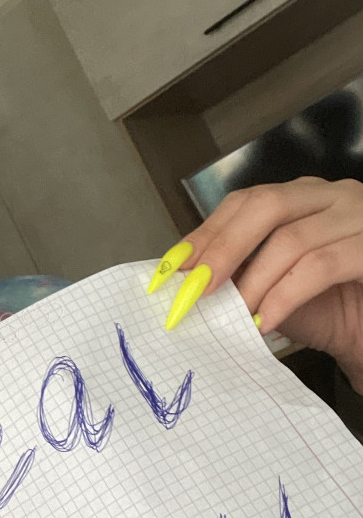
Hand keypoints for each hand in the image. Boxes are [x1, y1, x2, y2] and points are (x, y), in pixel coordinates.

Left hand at [148, 177, 362, 390]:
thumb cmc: (327, 311)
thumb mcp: (272, 286)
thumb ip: (238, 272)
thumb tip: (185, 276)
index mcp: (303, 197)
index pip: (245, 201)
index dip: (207, 232)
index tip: (173, 267)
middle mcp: (333, 196)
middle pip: (266, 206)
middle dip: (224, 247)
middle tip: (195, 288)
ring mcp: (359, 217)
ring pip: (292, 239)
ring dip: (254, 282)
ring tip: (234, 315)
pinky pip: (321, 266)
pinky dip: (285, 295)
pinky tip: (266, 321)